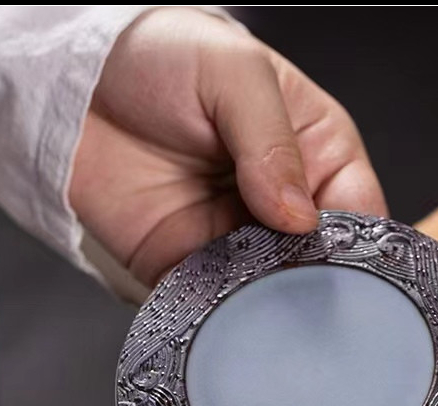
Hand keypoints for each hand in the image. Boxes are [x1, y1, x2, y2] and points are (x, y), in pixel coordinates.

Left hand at [70, 7, 386, 292]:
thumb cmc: (163, 57)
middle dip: (315, 285)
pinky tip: (223, 317)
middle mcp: (281, 204)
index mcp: (314, 151)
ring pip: (271, 291)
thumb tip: (298, 215)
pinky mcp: (190, 266)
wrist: (78, 84)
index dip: (358, 242)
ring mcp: (237, 240)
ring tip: (263, 312)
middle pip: (319, 262)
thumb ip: (271, 142)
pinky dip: (221, 314)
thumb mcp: (232, 74)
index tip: (346, 267)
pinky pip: (215, 302)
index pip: (358, 207)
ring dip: (268, 305)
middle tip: (304, 299)